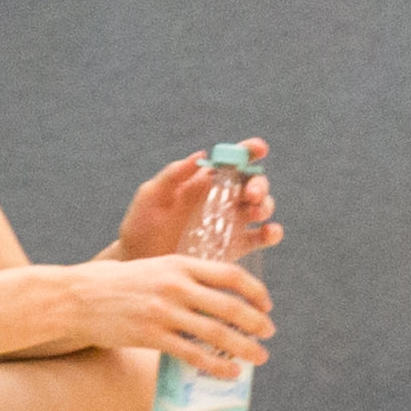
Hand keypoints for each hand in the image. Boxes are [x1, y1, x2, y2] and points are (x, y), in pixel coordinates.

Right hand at [44, 254, 273, 373]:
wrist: (78, 297)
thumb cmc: (116, 282)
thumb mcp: (154, 267)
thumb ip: (183, 277)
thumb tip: (215, 296)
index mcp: (179, 264)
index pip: (230, 275)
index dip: (255, 291)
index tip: (266, 304)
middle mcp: (175, 286)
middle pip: (229, 306)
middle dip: (256, 322)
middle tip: (268, 333)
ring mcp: (163, 312)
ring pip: (215, 332)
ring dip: (243, 347)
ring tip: (259, 357)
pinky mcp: (151, 336)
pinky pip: (192, 354)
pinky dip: (216, 365)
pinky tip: (230, 372)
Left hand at [112, 140, 278, 263]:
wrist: (138, 262)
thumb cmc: (140, 226)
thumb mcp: (151, 196)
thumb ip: (173, 175)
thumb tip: (201, 155)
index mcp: (203, 182)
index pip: (230, 161)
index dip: (247, 151)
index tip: (258, 148)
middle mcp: (221, 200)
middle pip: (252, 184)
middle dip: (258, 184)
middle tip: (251, 193)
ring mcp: (230, 223)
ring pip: (261, 208)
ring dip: (266, 206)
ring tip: (255, 212)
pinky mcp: (235, 247)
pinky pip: (260, 238)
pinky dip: (271, 233)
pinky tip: (268, 233)